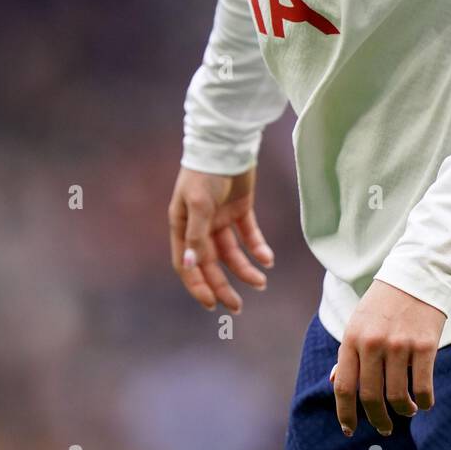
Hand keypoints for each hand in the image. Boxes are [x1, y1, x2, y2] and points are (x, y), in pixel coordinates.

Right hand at [167, 165, 273, 312]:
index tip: (212, 304)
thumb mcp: (199, 204)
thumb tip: (188, 265)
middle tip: (238, 307)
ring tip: (261, 282)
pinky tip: (268, 259)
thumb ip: (196, 235)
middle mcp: (200, 226)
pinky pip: (249, 235)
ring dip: (245, 268)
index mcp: (182, 225)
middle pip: (211, 264)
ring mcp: (221, 218)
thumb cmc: (206, 172)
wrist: (228, 143)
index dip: (198, 285)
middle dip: (223, 285)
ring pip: (232, 253)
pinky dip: (258, 248)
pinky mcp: (240, 210)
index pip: (187, 264)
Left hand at [331, 279, 445, 436]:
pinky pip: (423, 386)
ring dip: (403, 411)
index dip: (345, 414)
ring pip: (398, 396)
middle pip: (370, 397)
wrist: (417, 274)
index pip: (343, 386)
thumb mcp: (358, 322)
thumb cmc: (385, 302)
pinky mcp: (425, 345)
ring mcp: (400, 345)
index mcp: (352, 338)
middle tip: (384, 428)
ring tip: (408, 411)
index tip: (349, 430)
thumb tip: (334, 382)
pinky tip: (424, 402)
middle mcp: (373, 343)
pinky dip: (424, 401)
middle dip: (378, 420)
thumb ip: (347, 353)